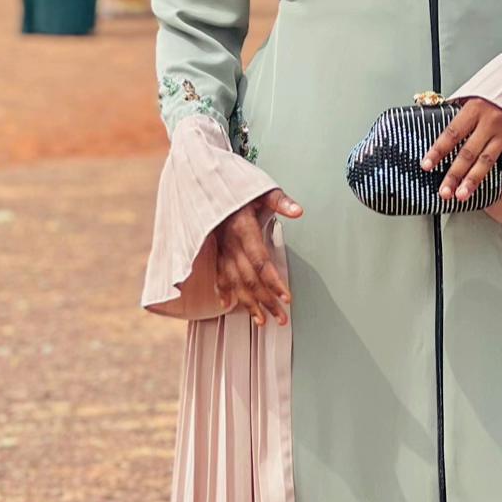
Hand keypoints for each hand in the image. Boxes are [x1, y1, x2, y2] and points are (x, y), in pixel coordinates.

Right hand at [215, 187, 302, 325]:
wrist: (204, 181)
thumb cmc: (236, 187)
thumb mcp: (261, 189)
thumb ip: (280, 200)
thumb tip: (298, 211)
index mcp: (242, 228)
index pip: (260, 261)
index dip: (273, 281)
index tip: (286, 297)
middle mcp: (229, 242)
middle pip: (249, 279)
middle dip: (266, 301)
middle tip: (281, 318)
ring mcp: (219, 249)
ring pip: (234, 282)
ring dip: (248, 304)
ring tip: (262, 321)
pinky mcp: (213, 251)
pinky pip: (218, 275)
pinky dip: (223, 291)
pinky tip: (228, 305)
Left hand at [420, 99, 501, 205]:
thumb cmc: (500, 91)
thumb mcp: (476, 92)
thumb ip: (458, 107)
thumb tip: (431, 111)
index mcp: (475, 108)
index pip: (452, 133)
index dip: (438, 150)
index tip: (426, 165)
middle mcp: (490, 122)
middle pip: (468, 153)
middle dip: (454, 174)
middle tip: (444, 191)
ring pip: (487, 161)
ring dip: (473, 181)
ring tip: (462, 196)